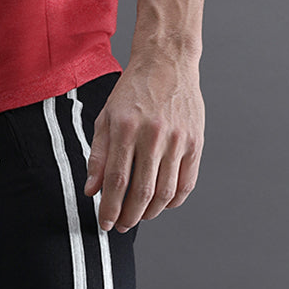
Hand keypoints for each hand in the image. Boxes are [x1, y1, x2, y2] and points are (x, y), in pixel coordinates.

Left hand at [84, 55, 204, 231]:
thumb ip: (98, 155)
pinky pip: (187, 182)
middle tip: (121, 226)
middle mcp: (153, 134)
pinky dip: (174, 200)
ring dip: (151, 212)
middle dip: (129, 216)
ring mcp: (178, 139)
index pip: (117, 181)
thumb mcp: (106, 117)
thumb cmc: (133, 91)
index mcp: (126, 128)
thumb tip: (92, 190)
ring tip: (139, 217)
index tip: (105, 223)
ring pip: (166, 192)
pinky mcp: (196, 141)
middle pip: (142, 191)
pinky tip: (162, 204)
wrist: (167, 62)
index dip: (110, 208)